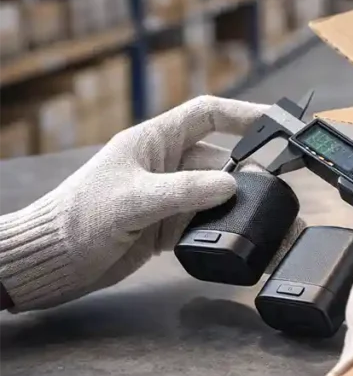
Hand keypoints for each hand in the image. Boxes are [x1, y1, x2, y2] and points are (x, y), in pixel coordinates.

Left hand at [0, 95, 304, 311]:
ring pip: (219, 194)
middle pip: (222, 159)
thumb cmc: (77, 219)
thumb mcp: (133, 200)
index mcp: (154, 142)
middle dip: (251, 172)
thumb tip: (231, 185)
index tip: (277, 122)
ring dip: (241, 206)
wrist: (51, 262)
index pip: (207, 114)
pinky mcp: (168, 226)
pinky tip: (236, 240)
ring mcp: (169, 196)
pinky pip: (207, 222)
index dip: (244, 114)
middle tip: (278, 189)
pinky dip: (224, 230)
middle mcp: (166, 165)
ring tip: (266, 220)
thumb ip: (183, 191)